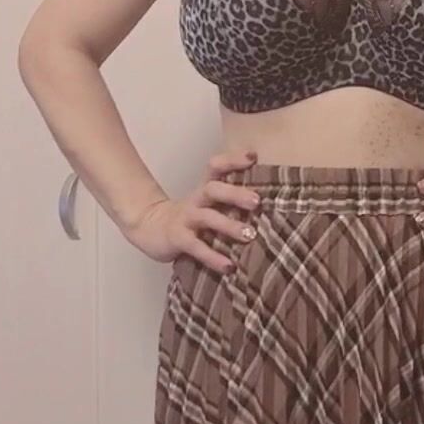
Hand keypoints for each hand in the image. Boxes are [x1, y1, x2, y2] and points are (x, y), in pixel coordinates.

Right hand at [123, 149, 261, 273]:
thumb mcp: (208, 203)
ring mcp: (186, 219)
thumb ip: (231, 201)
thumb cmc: (190, 216)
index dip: (232, 160)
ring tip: (250, 235)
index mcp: (204, 189)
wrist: (149, 228)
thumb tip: (274, 205)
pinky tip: (229, 266)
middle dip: (235, 194)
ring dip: (229, 226)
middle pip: (213, 189)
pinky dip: (213, 257)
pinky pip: (197, 248)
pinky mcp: (178, 239)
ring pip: (207, 217)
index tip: (253, 156)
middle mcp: (196, 200)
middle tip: (257, 201)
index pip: (216, 167)